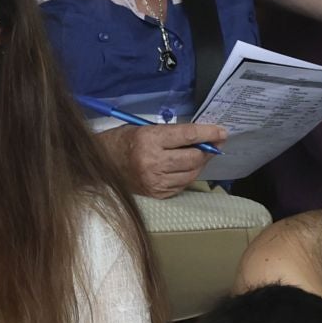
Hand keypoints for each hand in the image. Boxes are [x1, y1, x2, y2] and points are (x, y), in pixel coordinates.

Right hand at [95, 122, 226, 198]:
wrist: (99, 164)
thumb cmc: (122, 142)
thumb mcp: (144, 129)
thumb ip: (172, 134)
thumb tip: (201, 138)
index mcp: (148, 140)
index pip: (188, 136)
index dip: (209, 133)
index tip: (222, 132)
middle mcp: (152, 162)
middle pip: (193, 157)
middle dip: (206, 150)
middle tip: (211, 144)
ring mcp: (154, 181)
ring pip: (191, 174)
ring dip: (199, 164)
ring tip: (198, 156)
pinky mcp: (155, 194)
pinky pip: (181, 185)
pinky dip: (186, 176)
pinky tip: (182, 168)